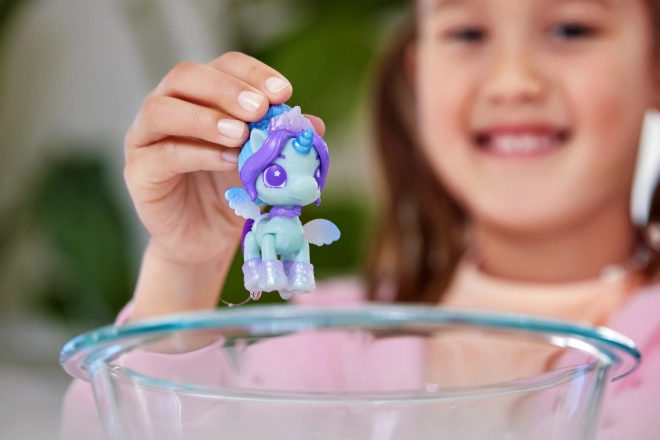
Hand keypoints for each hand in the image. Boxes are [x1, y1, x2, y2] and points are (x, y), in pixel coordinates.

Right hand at [124, 52, 324, 265]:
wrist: (207, 240)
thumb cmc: (232, 194)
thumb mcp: (264, 165)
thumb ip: (282, 142)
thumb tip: (315, 125)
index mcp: (200, 97)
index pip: (223, 66)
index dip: (252, 73)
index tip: (283, 92)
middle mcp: (167, 107)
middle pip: (186, 76)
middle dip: (227, 89)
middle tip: (259, 108)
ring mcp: (146, 138)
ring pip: (163, 109)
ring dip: (205, 118)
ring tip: (240, 134)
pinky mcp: (139, 172)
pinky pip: (164, 155)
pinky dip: (198, 154)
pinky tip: (228, 161)